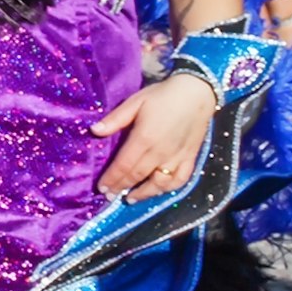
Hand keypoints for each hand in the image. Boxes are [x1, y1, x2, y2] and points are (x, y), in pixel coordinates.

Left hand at [92, 67, 216, 197]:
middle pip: (137, 176)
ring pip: (159, 183)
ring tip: (130, 198)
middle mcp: (160, 152)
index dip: (111, 179)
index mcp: (144, 138)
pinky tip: (158, 191)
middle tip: (110, 196)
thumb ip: (115, 119)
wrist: (197, 92)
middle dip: (121, 187)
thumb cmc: (162, 95)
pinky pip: (180, 180)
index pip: (123, 166)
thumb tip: (94, 131)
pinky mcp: (190, 158)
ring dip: (143, 194)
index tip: (101, 188)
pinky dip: (168, 189)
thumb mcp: (135, 102)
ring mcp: (177, 158)